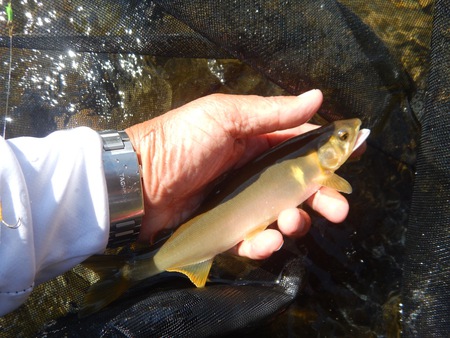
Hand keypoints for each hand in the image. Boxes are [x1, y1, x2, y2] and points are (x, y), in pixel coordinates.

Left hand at [126, 89, 349, 259]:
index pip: (301, 142)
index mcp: (255, 139)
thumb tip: (317, 96)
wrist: (136, 182)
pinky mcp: (226, 228)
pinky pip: (254, 238)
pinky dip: (264, 243)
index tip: (356, 154)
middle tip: (339, 208)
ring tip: (293, 224)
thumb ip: (272, 113)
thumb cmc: (180, 142)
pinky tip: (266, 240)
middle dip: (322, 196)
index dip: (329, 149)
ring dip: (295, 222)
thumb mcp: (226, 117)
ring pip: (281, 215)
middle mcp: (252, 170)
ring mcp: (240, 201)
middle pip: (298, 185)